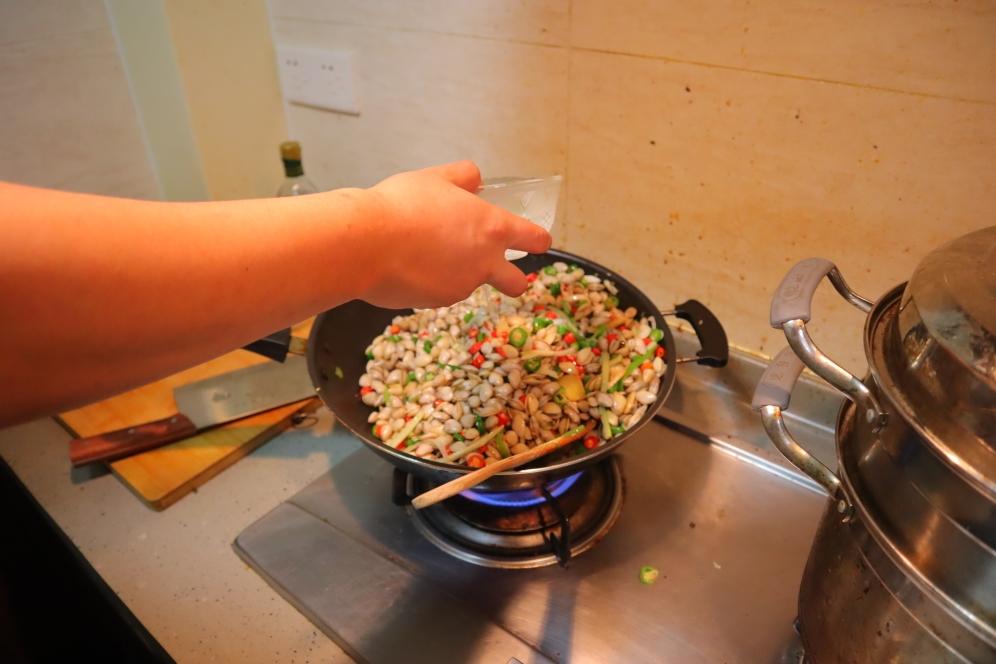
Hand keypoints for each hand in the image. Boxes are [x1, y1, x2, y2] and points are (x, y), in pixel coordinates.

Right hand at [363, 161, 551, 307]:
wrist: (365, 244)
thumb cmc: (401, 206)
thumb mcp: (434, 178)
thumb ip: (461, 177)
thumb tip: (475, 179)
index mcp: (491, 228)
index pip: (533, 239)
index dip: (537, 239)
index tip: (535, 240)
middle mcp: (483, 263)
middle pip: (517, 283)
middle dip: (514, 280)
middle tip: (498, 269)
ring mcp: (461, 287)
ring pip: (470, 284)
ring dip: (458, 273)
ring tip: (424, 251)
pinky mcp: (435, 303)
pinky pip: (440, 293)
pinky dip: (430, 283)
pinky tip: (407, 265)